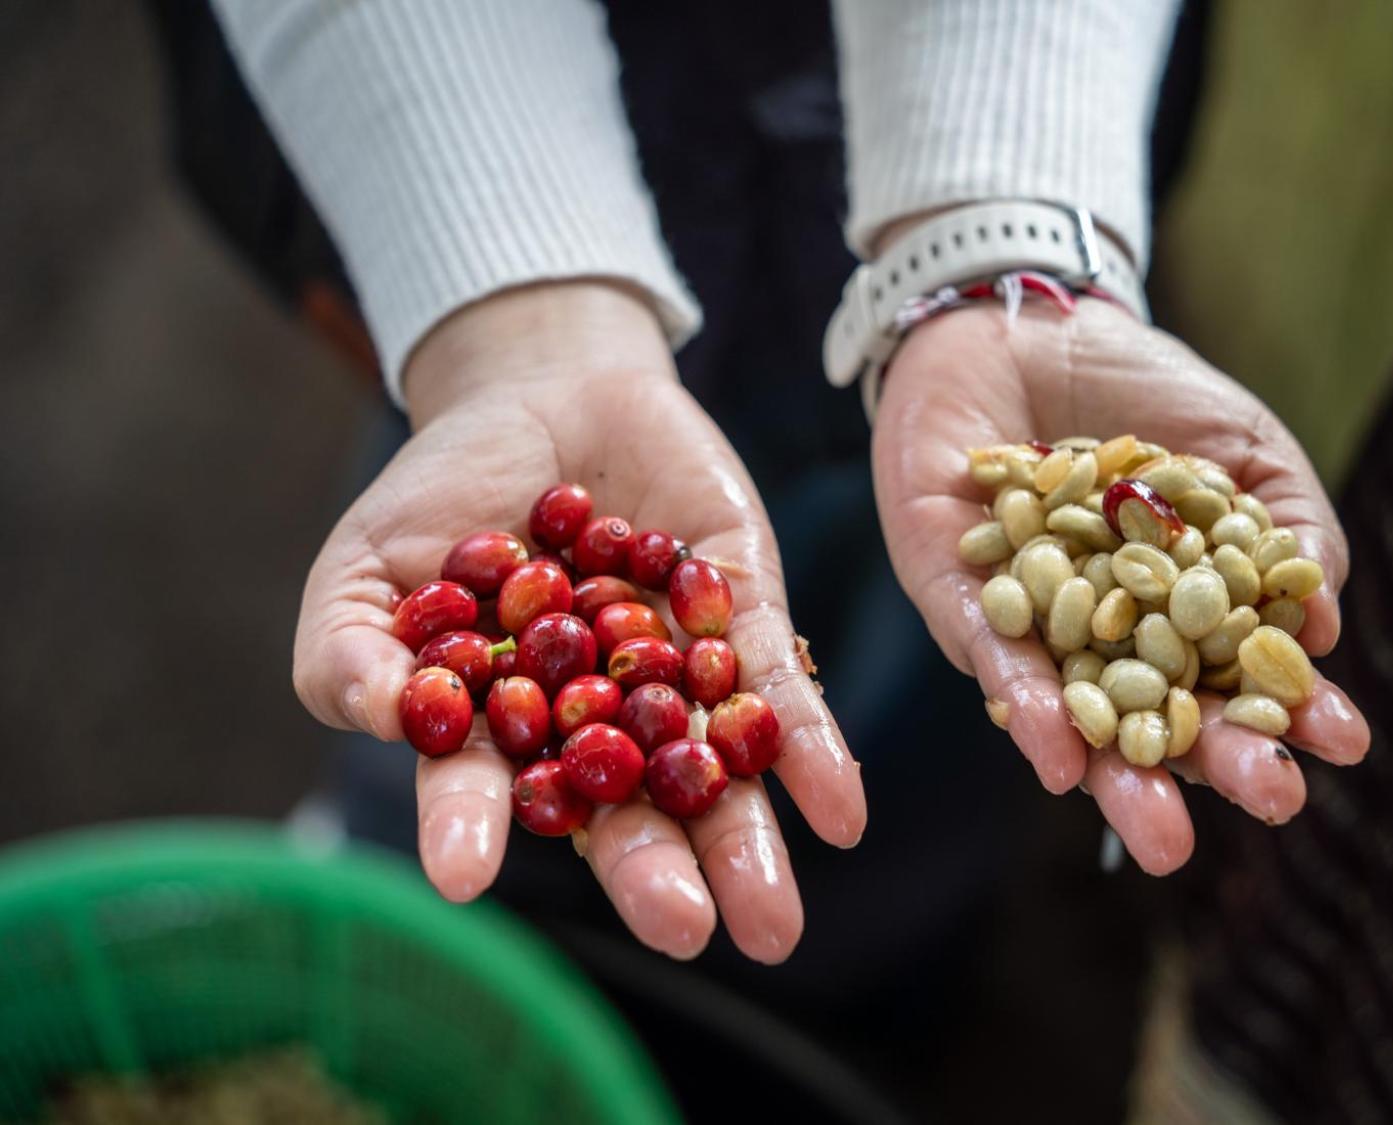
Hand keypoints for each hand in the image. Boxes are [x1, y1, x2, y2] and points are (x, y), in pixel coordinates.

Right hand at [294, 281, 864, 960]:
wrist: (544, 390)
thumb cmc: (442, 493)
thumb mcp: (367, 562)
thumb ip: (351, 648)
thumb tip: (386, 717)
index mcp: (503, 723)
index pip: (490, 784)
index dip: (471, 825)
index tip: (461, 877)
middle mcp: (597, 718)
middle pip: (624, 808)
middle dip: (652, 873)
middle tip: (682, 931)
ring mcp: (674, 670)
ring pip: (712, 770)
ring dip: (746, 846)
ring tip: (772, 926)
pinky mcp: (743, 614)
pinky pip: (782, 690)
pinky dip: (811, 751)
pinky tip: (839, 814)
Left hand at [872, 297, 1368, 873]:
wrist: (1023, 320)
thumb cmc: (1145, 391)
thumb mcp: (1243, 453)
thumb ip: (1286, 534)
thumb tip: (1322, 629)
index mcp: (1176, 614)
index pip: (1236, 680)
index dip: (1290, 712)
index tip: (1345, 743)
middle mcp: (1103, 637)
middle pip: (1158, 719)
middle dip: (1214, 765)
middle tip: (1273, 800)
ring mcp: (1031, 626)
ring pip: (1075, 716)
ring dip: (1117, 779)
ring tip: (1167, 837)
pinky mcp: (956, 598)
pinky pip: (990, 659)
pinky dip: (1025, 705)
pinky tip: (1059, 757)